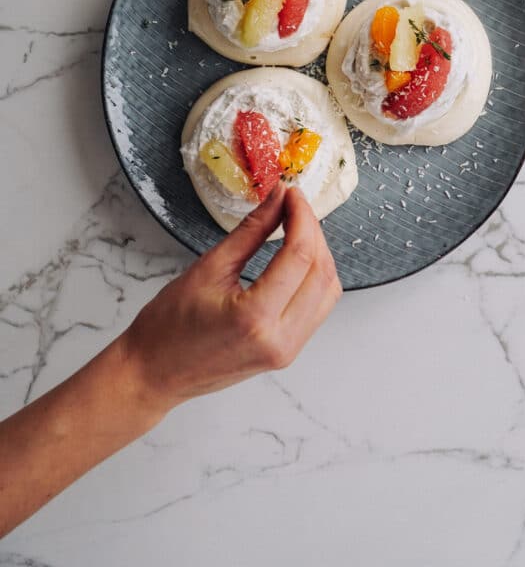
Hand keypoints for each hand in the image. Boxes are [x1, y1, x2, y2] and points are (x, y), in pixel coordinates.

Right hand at [121, 184, 341, 410]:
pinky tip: (298, 258)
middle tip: (294, 204)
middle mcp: (279, 339)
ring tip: (297, 227)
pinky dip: (315, 278)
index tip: (292, 193)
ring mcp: (287, 350)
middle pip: (320, 271)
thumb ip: (251, 231)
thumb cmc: (169, 325)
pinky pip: (318, 308)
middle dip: (313, 230)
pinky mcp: (287, 352)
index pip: (299, 255)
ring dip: (319, 254)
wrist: (154, 373)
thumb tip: (278, 198)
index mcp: (255, 317)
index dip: (301, 216)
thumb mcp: (209, 267)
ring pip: (328, 290)